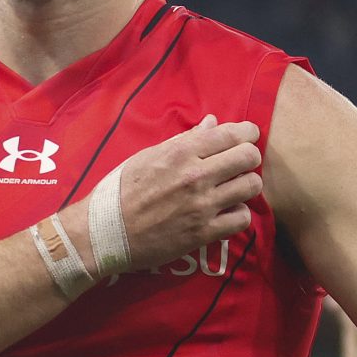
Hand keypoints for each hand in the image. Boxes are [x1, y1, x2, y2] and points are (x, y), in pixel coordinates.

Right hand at [88, 116, 262, 273]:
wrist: (105, 231)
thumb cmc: (122, 190)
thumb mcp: (148, 156)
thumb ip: (185, 140)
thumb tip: (212, 122)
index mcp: (181, 152)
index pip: (231, 134)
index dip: (247, 133)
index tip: (248, 136)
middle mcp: (196, 176)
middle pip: (248, 157)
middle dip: (249, 157)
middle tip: (240, 164)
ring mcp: (202, 206)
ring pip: (251, 187)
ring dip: (246, 186)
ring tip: (233, 189)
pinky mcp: (203, 233)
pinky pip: (241, 219)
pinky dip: (238, 214)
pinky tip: (226, 212)